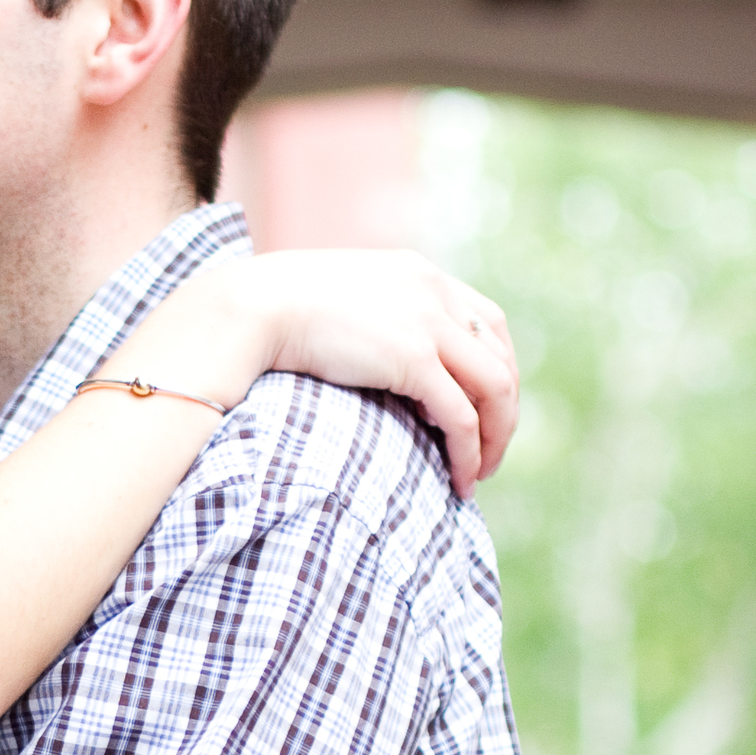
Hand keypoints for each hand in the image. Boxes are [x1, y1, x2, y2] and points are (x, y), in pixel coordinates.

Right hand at [120, 249, 518, 494]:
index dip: (498, 369)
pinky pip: (461, 415)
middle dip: (504, 411)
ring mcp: (427, 323)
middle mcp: (434, 292)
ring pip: (493, 389)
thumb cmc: (273, 311)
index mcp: (420, 274)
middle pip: (500, 356)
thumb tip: (374, 358)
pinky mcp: (412, 359)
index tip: (485, 408)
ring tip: (478, 475)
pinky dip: (468, 452)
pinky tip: (461, 480)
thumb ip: (370, 320)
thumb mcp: (339, 302)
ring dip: (496, 438)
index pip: (488, 321)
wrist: (250, 307)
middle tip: (490, 452)